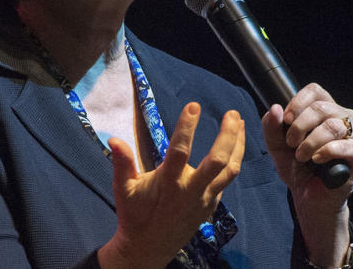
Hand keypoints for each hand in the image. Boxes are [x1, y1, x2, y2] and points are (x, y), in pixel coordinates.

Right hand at [98, 103, 243, 268]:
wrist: (149, 247)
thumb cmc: (134, 214)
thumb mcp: (123, 189)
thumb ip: (121, 163)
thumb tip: (113, 139)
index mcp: (168, 183)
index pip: (180, 150)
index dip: (187, 127)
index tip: (193, 106)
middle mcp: (191, 191)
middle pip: (218, 161)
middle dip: (228, 136)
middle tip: (232, 114)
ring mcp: (205, 199)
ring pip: (230, 171)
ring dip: (238, 146)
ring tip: (240, 124)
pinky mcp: (211, 205)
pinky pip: (226, 182)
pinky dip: (233, 162)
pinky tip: (233, 149)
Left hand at [262, 82, 352, 265]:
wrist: (308, 196)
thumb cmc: (296, 167)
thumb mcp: (277, 145)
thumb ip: (271, 126)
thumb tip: (274, 108)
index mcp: (325, 112)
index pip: (316, 91)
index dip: (297, 102)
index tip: (285, 120)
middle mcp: (343, 120)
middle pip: (322, 107)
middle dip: (299, 126)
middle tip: (290, 143)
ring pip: (333, 125)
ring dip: (310, 141)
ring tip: (301, 155)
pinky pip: (347, 146)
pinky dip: (326, 151)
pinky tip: (316, 160)